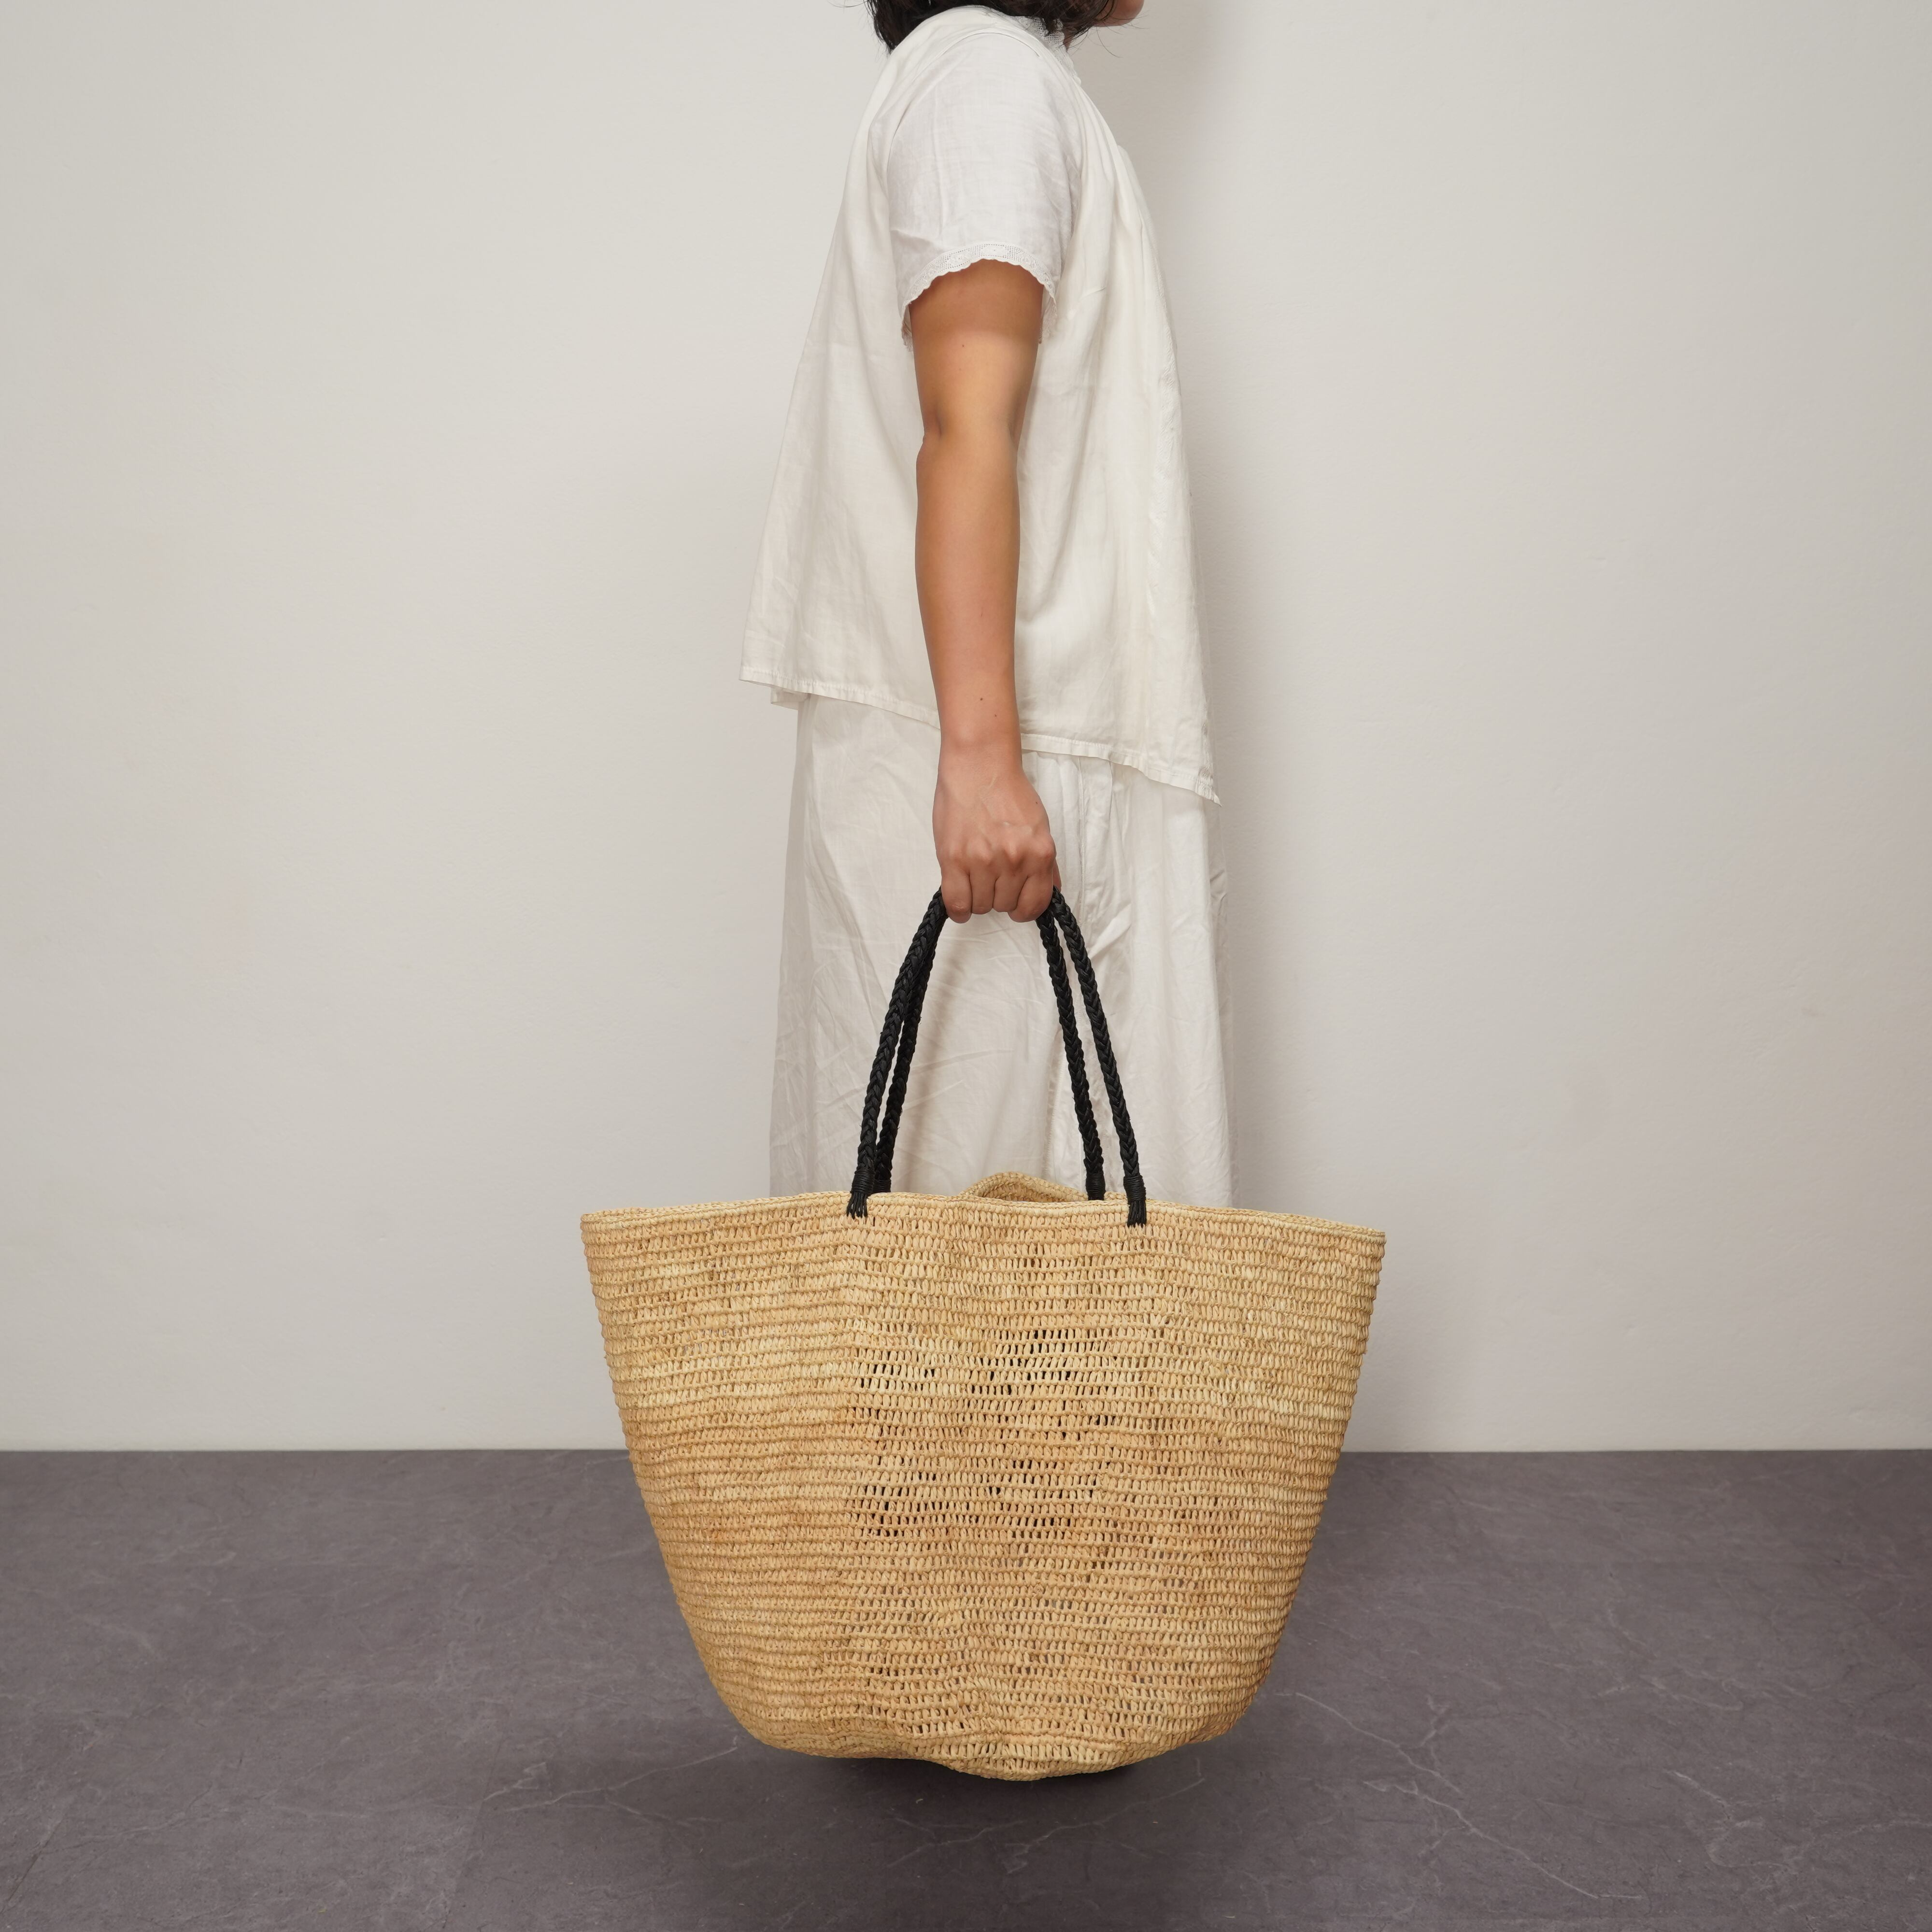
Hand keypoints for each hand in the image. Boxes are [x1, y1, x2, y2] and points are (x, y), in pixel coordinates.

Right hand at [933, 743, 1058, 922]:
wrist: (979, 765)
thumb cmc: (1008, 791)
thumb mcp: (1039, 826)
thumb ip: (1044, 863)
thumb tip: (1048, 892)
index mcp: (1039, 853)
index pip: (1035, 904)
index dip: (1024, 909)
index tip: (1016, 904)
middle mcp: (1014, 860)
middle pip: (1005, 905)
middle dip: (998, 896)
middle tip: (991, 877)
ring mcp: (983, 861)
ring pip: (981, 906)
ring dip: (977, 897)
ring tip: (975, 876)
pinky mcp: (954, 859)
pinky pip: (956, 903)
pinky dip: (958, 909)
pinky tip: (960, 897)